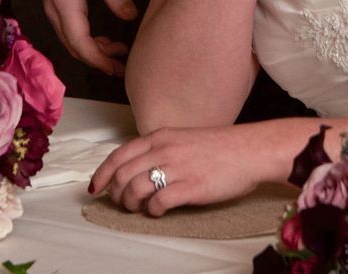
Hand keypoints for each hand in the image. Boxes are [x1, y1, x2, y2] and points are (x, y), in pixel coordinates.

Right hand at [31, 0, 136, 76]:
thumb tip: (130, 18)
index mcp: (65, 3)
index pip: (80, 43)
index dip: (99, 60)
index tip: (118, 68)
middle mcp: (53, 10)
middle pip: (73, 47)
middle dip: (97, 59)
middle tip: (121, 64)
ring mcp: (50, 8)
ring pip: (70, 40)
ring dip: (91, 49)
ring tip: (117, 49)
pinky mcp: (53, 3)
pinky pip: (68, 30)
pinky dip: (84, 38)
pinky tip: (101, 36)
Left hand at [89, 124, 277, 214]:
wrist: (251, 150)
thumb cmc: (222, 146)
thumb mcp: (184, 138)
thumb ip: (162, 149)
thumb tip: (140, 169)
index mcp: (161, 137)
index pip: (119, 155)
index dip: (103, 173)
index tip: (96, 187)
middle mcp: (165, 150)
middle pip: (122, 174)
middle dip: (116, 193)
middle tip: (122, 203)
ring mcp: (177, 168)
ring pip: (135, 189)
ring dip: (131, 204)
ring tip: (140, 208)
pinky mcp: (190, 187)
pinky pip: (158, 202)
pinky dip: (152, 211)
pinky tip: (158, 211)